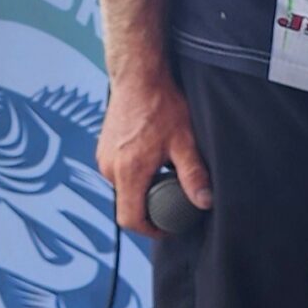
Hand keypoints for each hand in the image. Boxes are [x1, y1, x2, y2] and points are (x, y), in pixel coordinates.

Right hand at [96, 70, 210, 236]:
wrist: (138, 77)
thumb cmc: (161, 105)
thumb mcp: (184, 141)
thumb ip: (193, 174)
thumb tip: (204, 202)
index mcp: (127, 171)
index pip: (130, 219)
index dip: (149, 230)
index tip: (167, 227)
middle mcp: (109, 168)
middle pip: (127, 204)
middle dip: (150, 207)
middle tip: (174, 200)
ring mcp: (103, 158)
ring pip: (123, 188)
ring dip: (143, 188)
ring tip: (166, 174)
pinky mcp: (104, 149)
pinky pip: (119, 173)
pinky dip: (136, 175)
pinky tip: (154, 160)